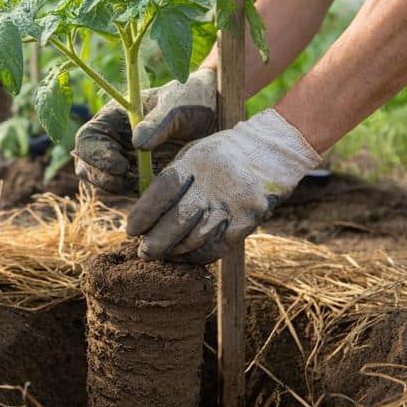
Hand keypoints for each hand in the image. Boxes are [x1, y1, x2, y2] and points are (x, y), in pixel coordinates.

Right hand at [73, 68, 217, 194]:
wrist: (219, 113)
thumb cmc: (194, 98)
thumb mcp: (177, 103)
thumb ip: (158, 121)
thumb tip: (137, 143)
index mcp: (113, 118)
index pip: (87, 140)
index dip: (95, 156)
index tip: (120, 166)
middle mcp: (113, 142)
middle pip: (87, 168)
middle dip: (104, 179)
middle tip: (129, 182)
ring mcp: (126, 163)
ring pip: (106, 186)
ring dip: (121, 192)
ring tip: (149, 188)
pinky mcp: (142, 180)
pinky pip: (130, 196)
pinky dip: (138, 201)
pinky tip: (158, 196)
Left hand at [125, 108, 320, 263]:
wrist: (275, 150)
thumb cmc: (225, 153)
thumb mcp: (196, 150)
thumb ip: (173, 175)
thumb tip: (145, 208)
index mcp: (197, 161)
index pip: (163, 190)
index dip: (143, 213)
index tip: (131, 229)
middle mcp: (214, 183)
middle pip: (178, 219)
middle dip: (156, 241)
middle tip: (143, 252)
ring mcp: (233, 203)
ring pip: (196, 237)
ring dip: (177, 250)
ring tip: (164, 254)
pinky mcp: (249, 220)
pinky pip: (219, 246)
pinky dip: (200, 255)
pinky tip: (188, 256)